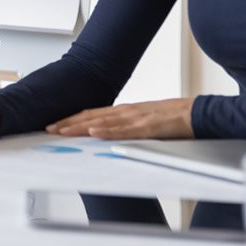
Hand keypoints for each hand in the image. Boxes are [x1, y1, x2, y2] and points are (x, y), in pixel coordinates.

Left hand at [45, 98, 194, 139]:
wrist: (197, 113)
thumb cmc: (172, 119)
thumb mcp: (143, 121)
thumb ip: (126, 126)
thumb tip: (107, 134)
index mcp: (124, 111)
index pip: (91, 114)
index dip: (71, 119)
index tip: (55, 125)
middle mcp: (126, 112)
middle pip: (90, 116)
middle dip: (67, 122)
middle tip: (48, 129)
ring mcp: (136, 118)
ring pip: (102, 122)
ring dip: (79, 126)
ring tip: (61, 131)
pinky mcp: (148, 127)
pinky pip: (124, 130)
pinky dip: (107, 131)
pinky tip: (93, 132)